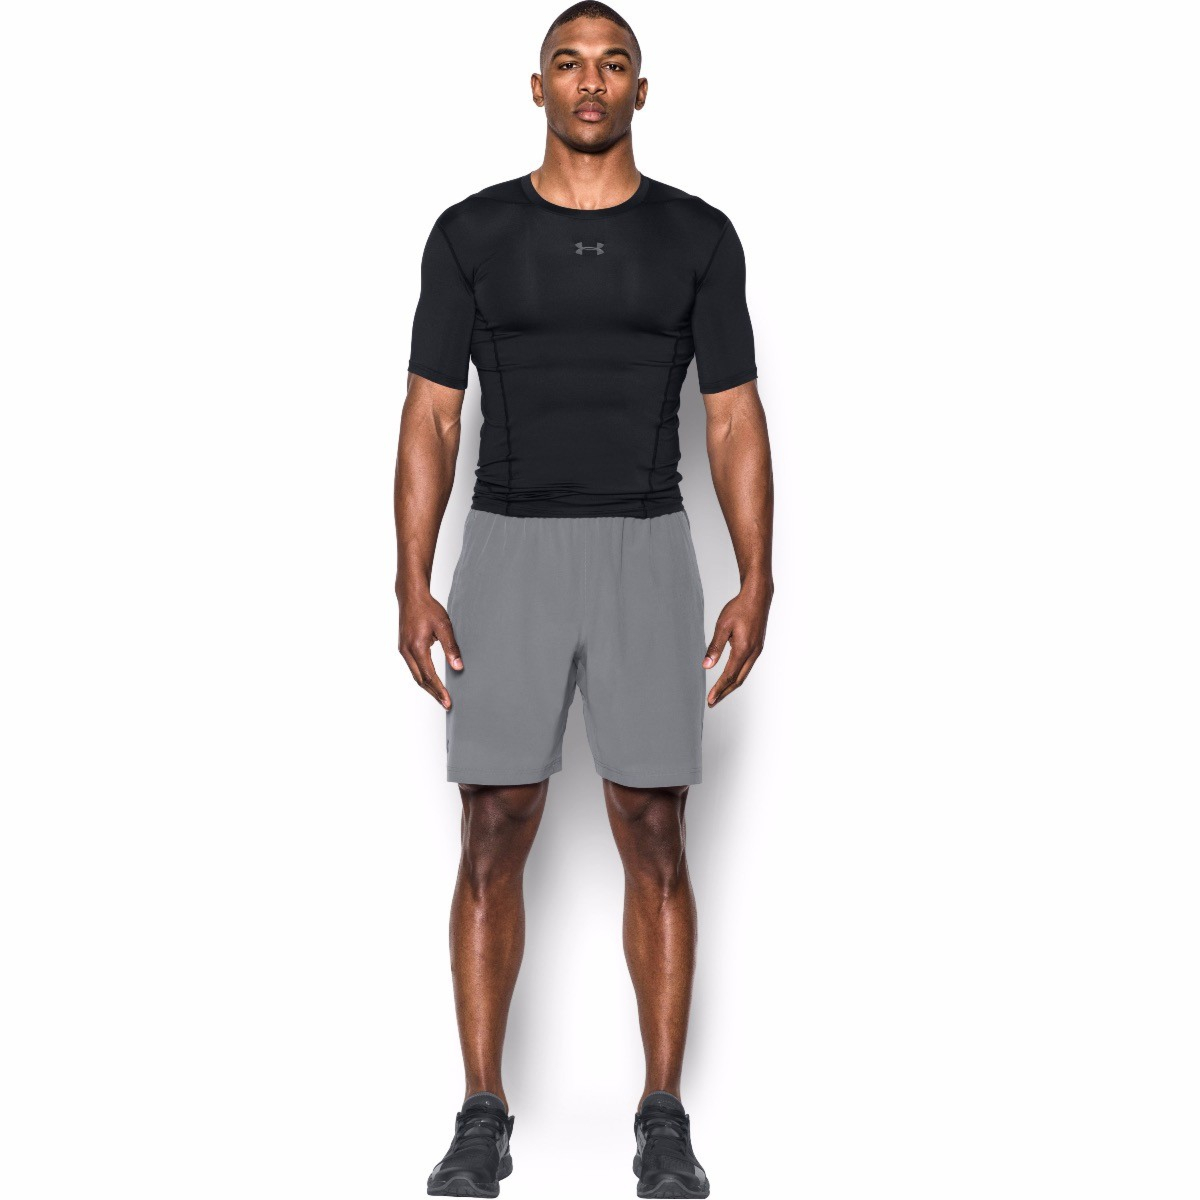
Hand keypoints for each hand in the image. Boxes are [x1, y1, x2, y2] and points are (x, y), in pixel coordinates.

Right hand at [397, 591, 462, 708]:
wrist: (410, 596)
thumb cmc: (428, 608)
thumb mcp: (444, 626)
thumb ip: (451, 647)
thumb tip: (459, 667)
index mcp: (417, 647)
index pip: (429, 676)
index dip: (439, 690)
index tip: (448, 701)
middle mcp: (407, 651)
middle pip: (421, 680)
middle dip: (434, 693)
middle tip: (446, 704)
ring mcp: (403, 650)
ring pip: (416, 675)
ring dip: (428, 687)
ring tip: (440, 696)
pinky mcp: (404, 648)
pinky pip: (413, 668)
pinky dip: (422, 677)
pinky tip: (431, 681)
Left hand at [702, 584, 771, 706]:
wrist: (757, 597)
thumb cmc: (739, 608)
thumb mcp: (722, 626)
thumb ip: (714, 647)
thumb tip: (706, 666)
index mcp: (743, 649)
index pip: (729, 675)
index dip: (718, 689)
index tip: (710, 699)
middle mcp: (753, 653)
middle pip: (738, 680)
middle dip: (724, 693)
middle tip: (712, 702)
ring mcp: (757, 651)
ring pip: (743, 675)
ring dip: (730, 686)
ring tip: (719, 694)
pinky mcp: (757, 647)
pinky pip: (746, 667)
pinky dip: (737, 676)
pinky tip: (730, 678)